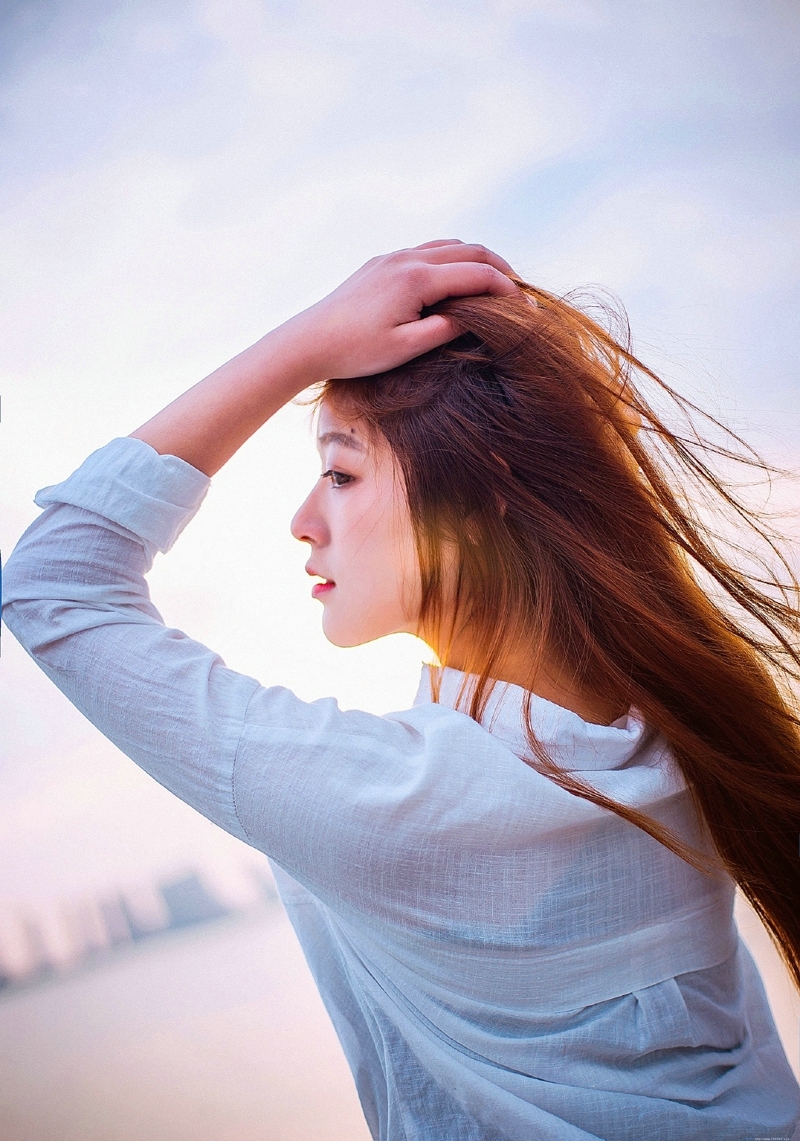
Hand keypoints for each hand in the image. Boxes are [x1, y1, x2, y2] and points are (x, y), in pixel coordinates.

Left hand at [288, 239, 518, 380]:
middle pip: (470, 250)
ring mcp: (393, 257)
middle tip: (520, 292)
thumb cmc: (356, 352)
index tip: (528, 310)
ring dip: (477, 259)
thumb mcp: (408, 348)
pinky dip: (452, 258)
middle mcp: (408, 258)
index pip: (478, 274)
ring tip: (494, 283)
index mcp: (418, 279)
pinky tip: (456, 278)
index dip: (508, 291)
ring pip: (449, 245)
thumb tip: (480, 317)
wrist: (309, 341)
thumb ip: (448, 329)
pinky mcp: (382, 263)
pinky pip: (428, 250)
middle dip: (501, 268)